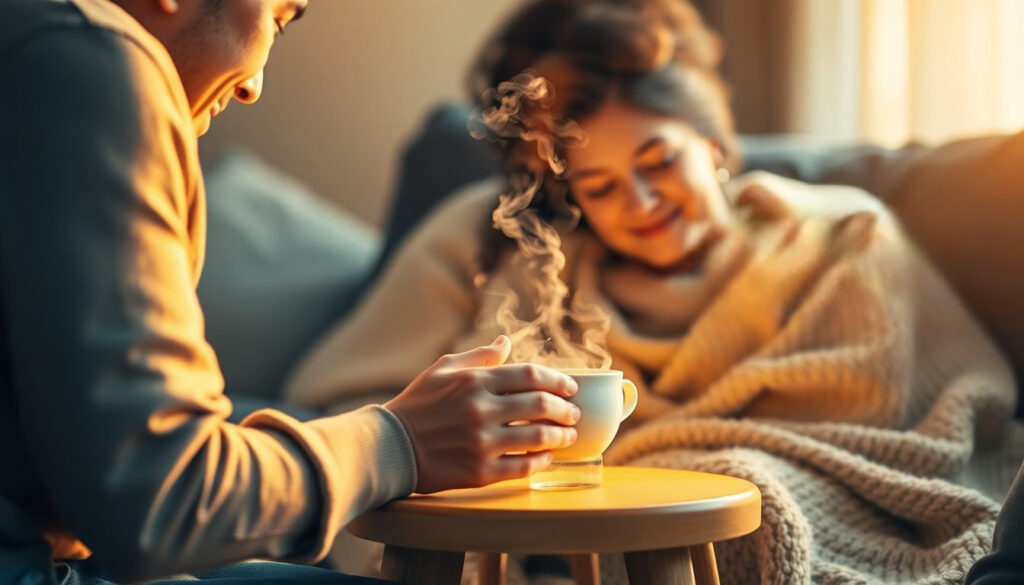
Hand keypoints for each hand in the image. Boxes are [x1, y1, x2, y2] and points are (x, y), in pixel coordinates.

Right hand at [384, 336, 580, 492]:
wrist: (390, 447)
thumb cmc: (417, 405)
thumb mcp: (442, 369)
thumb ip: (478, 356)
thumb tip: (506, 342)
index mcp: (475, 381)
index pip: (530, 376)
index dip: (558, 381)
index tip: (571, 387)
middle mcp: (481, 410)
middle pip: (541, 404)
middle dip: (566, 409)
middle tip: (574, 413)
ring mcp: (482, 442)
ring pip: (538, 437)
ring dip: (561, 436)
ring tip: (568, 436)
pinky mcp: (480, 472)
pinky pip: (523, 466)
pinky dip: (541, 461)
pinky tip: (547, 458)